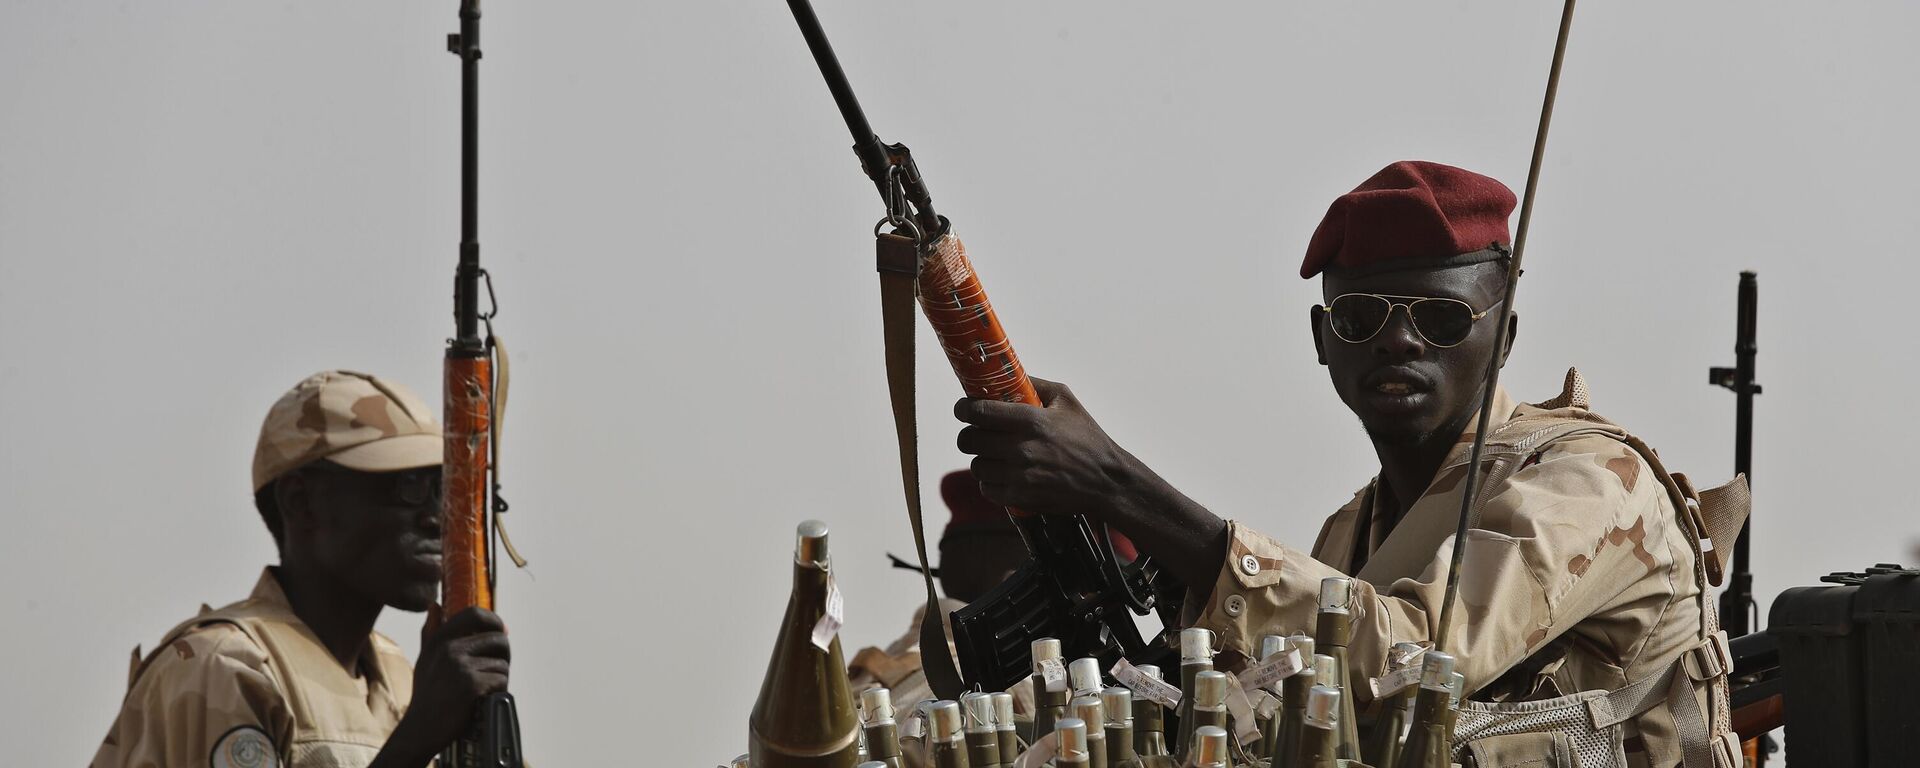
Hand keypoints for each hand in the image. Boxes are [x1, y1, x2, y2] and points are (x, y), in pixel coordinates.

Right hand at [379, 606, 509, 765]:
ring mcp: (461, 666)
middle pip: (498, 638)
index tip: (502, 632)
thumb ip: (431, 632)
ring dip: (500, 678)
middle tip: (498, 669)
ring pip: (502, 664)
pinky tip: (484, 699)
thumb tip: (435, 605)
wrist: (421, 729)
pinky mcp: (472, 685)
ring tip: (485, 690)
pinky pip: (501, 680)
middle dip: (505, 654)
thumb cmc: (426, 695)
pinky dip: (498, 691)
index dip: (494, 620)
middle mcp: (450, 649)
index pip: (475, 613)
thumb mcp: (424, 659)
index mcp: (440, 640)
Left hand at [954, 377, 1140, 518]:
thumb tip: (1008, 375)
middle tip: (977, 432)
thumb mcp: (1067, 401)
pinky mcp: (1021, 498)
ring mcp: (1020, 476)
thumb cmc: (1088, 438)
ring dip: (981, 459)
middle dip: (968, 434)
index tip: (963, 408)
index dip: (963, 408)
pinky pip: (986, 489)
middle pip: (969, 439)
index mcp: (1031, 420)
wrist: (1106, 481)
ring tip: (995, 455)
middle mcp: (1022, 448)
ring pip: (976, 465)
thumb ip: (1035, 384)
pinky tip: (1003, 475)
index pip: (979, 411)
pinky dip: (990, 482)